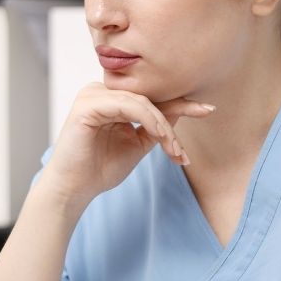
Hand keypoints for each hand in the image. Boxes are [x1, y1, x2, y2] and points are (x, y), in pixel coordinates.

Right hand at [37, 82, 214, 218]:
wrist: (73, 190)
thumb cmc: (100, 169)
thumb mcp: (137, 144)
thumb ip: (156, 127)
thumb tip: (183, 109)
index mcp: (109, 98)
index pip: (149, 96)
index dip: (180, 102)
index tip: (208, 110)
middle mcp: (99, 91)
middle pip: (148, 96)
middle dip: (173, 120)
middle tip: (183, 150)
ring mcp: (92, 95)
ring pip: (141, 101)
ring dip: (163, 126)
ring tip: (173, 150)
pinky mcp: (87, 105)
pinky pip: (128, 106)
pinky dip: (149, 120)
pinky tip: (161, 137)